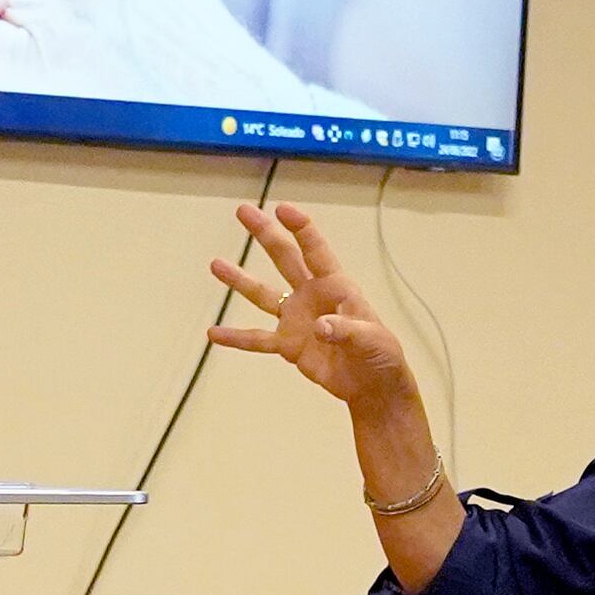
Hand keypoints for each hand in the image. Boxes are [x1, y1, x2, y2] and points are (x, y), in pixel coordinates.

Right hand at [203, 202, 410, 407]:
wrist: (372, 384)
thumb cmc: (380, 354)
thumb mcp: (371, 340)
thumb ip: (347, 330)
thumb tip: (320, 327)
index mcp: (336, 286)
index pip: (316, 251)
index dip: (301, 229)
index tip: (282, 209)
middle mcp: (311, 295)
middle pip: (284, 259)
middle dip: (265, 234)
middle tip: (244, 211)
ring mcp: (296, 319)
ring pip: (262, 294)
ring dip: (240, 280)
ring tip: (215, 264)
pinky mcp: (287, 345)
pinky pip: (257, 340)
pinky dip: (236, 338)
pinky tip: (213, 333)